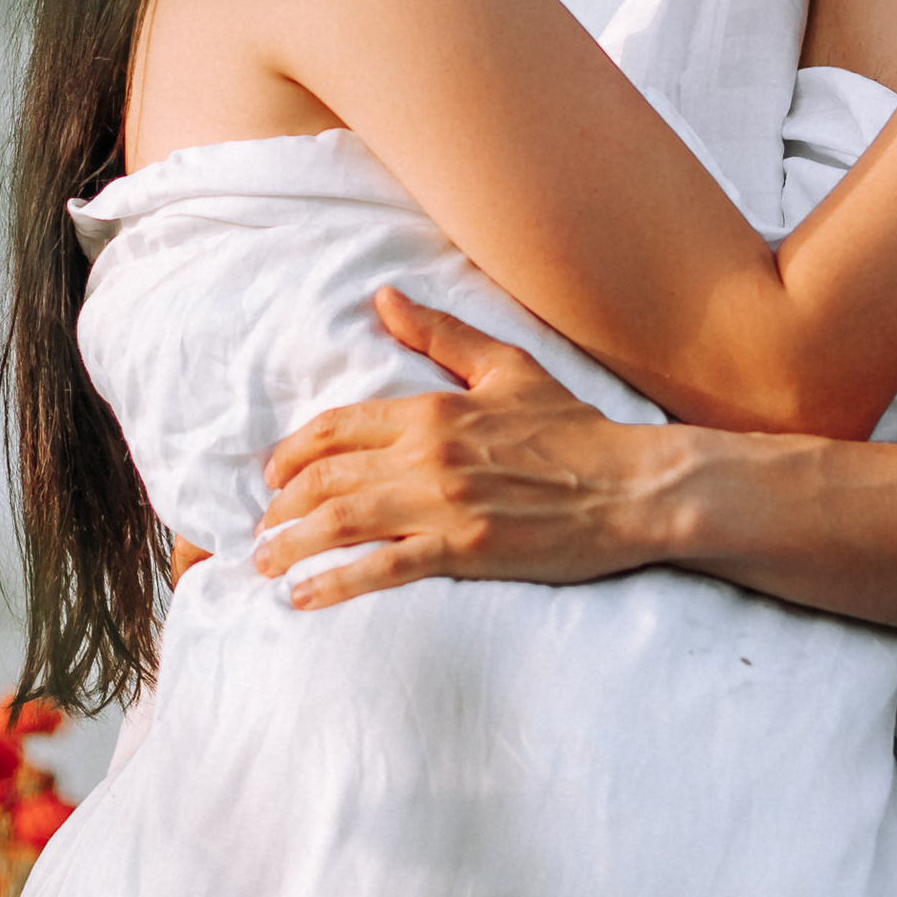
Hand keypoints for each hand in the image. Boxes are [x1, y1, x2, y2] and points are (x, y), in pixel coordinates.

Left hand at [255, 295, 651, 606]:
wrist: (633, 487)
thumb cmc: (577, 428)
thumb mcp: (508, 368)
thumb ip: (442, 335)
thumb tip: (384, 298)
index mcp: (432, 409)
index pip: (336, 428)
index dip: (291, 454)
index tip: (273, 477)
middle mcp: (427, 454)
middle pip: (325, 477)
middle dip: (280, 506)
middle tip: (262, 529)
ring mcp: (442, 504)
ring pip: (340, 521)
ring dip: (291, 545)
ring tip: (266, 564)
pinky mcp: (462, 550)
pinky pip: (380, 568)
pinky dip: (334, 583)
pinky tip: (303, 598)